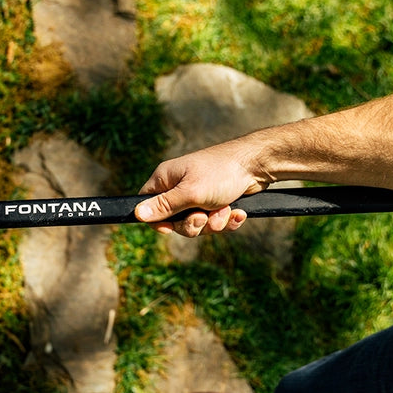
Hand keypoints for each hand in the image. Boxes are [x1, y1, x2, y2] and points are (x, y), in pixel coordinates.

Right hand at [134, 143, 264, 236]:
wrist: (256, 165)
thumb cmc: (220, 173)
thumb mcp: (189, 193)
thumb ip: (163, 206)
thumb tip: (137, 214)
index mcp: (166, 179)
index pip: (148, 205)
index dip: (157, 220)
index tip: (170, 228)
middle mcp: (180, 187)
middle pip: (175, 221)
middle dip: (193, 224)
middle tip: (204, 215)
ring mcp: (199, 195)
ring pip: (198, 224)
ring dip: (214, 223)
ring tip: (225, 209)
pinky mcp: (217, 202)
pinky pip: (215, 222)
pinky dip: (227, 220)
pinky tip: (237, 212)